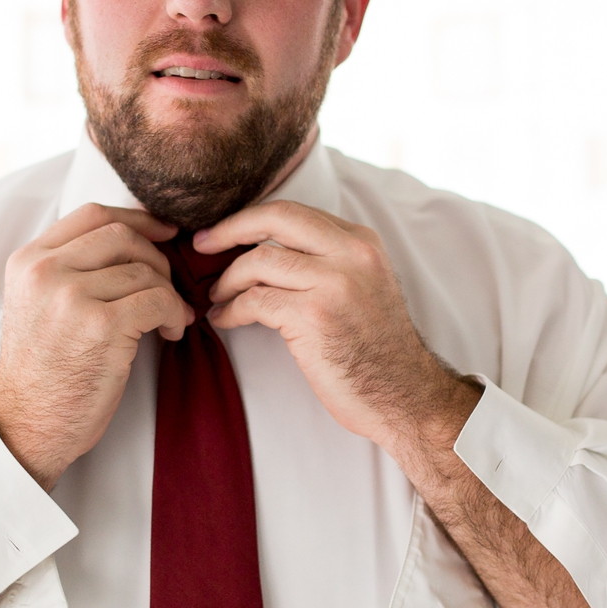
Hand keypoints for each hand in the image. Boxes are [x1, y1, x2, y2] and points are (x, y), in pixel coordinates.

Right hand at [0, 204, 193, 488]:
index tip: (165, 234)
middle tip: (169, 288)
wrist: (27, 425)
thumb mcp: (39, 303)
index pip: (93, 214)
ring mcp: (71, 296)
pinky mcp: (100, 325)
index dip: (139, 219)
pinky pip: (157, 300)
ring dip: (169, 294)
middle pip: (122, 235)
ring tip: (170, 320)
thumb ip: (71, 268)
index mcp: (29, 260)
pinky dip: (174, 315)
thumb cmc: (44, 371)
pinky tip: (170, 333)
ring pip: (144, 270)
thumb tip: (138, 242)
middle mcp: (45, 271)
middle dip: (158, 259)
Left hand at [199, 201, 476, 456]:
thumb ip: (327, 261)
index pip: (294, 212)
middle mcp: (351, 253)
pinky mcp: (313, 315)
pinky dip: (231, 310)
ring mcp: (334, 282)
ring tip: (216, 297)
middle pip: (275, 218)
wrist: (405, 396)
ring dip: (227, 281)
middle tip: (201, 245)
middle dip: (229, 229)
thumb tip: (266, 249)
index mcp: (361, 242)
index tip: (224, 233)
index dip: (250, 220)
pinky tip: (225, 320)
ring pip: (259, 261)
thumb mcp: (363, 286)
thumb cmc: (376, 350)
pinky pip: (255, 300)